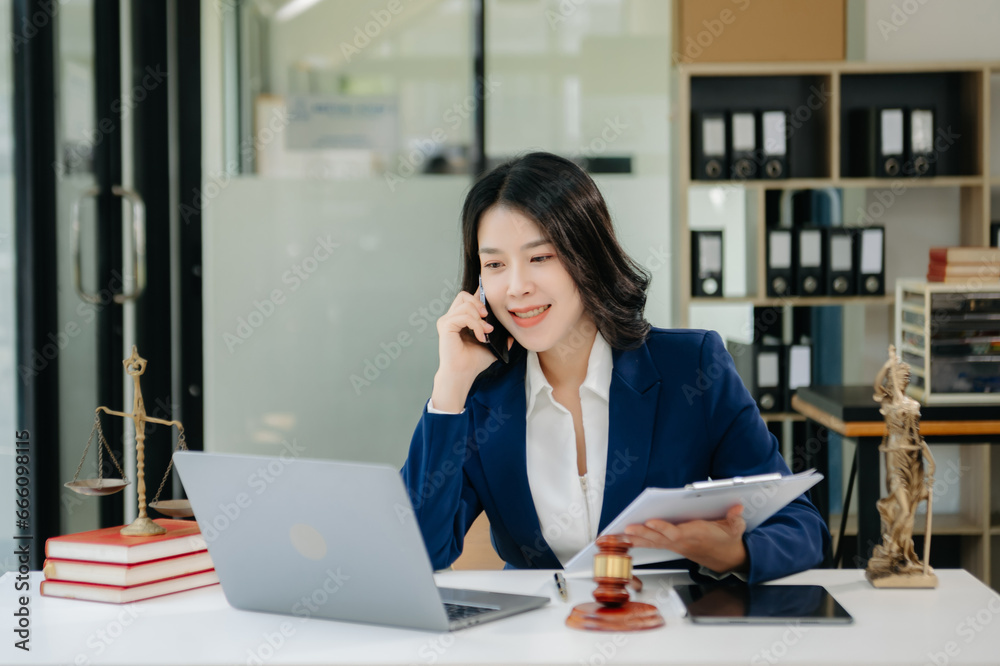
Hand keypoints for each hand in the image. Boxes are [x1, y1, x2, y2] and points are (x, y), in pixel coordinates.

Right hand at [431, 291, 511, 411]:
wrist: (463, 374)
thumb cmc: (473, 362)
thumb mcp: (491, 347)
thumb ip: (499, 339)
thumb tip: (511, 336)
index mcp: (459, 320)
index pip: (467, 298)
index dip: (479, 297)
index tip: (491, 307)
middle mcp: (451, 318)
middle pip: (464, 295)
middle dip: (479, 304)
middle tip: (488, 318)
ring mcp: (446, 321)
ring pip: (466, 304)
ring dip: (480, 319)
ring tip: (486, 332)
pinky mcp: (445, 325)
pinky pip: (465, 316)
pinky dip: (476, 325)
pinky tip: (481, 337)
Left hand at [622, 504, 748, 574]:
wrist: (728, 559)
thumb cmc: (727, 540)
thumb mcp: (736, 528)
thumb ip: (735, 518)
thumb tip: (737, 508)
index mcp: (697, 535)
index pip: (677, 532)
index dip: (663, 528)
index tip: (651, 522)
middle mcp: (683, 542)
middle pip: (660, 538)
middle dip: (643, 534)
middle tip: (627, 529)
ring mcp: (677, 545)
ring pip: (654, 542)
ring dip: (637, 538)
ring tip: (620, 534)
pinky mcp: (673, 546)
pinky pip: (654, 544)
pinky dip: (639, 541)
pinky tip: (626, 538)